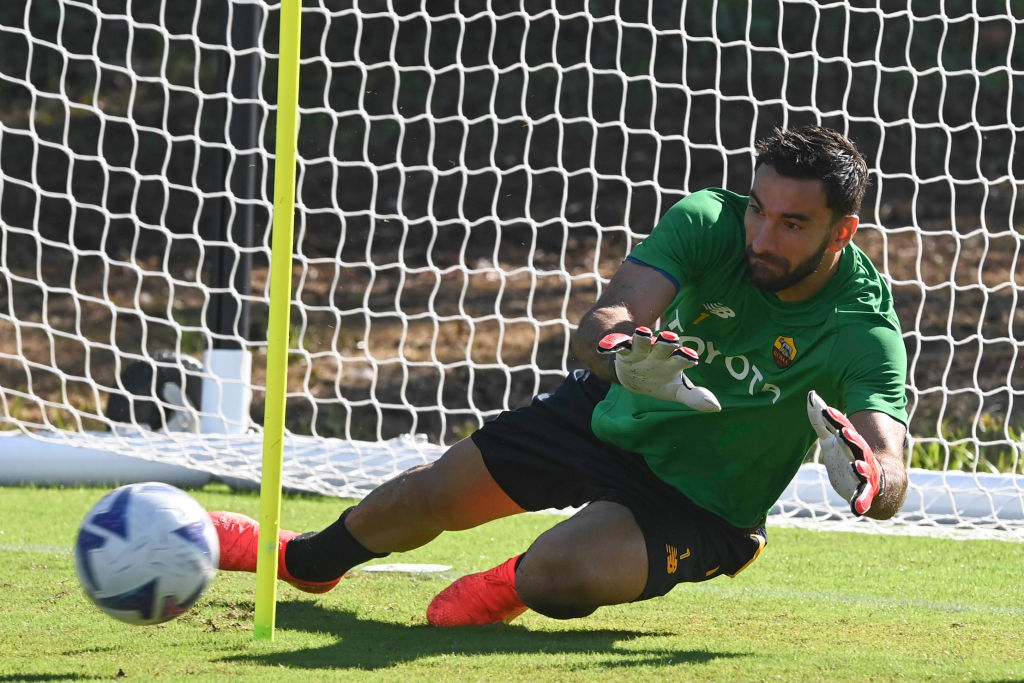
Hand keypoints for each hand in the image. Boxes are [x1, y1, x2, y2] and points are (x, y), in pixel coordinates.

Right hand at [597, 327, 720, 411]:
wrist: (634, 372)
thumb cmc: (661, 379)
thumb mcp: (677, 390)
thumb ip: (694, 397)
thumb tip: (716, 408)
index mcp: (673, 362)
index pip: (681, 359)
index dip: (685, 358)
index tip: (691, 358)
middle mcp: (658, 353)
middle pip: (663, 346)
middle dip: (666, 342)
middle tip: (670, 338)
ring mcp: (641, 350)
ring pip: (642, 341)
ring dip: (642, 337)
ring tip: (642, 333)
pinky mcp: (624, 351)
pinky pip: (618, 345)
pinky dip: (612, 344)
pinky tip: (605, 347)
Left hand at [806, 390, 884, 515]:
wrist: (880, 487)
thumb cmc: (850, 458)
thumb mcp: (832, 440)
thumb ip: (821, 421)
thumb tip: (811, 395)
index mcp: (852, 443)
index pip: (844, 429)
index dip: (836, 420)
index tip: (826, 410)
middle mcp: (861, 457)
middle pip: (857, 447)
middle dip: (852, 440)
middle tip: (844, 433)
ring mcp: (865, 475)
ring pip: (864, 471)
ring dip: (860, 469)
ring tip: (855, 467)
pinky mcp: (865, 493)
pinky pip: (864, 498)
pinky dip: (861, 502)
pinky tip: (856, 508)